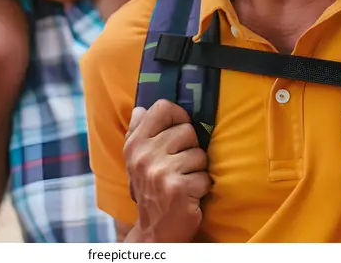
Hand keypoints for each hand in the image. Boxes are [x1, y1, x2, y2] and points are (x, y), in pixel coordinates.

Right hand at [123, 100, 210, 242]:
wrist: (153, 231)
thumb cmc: (149, 190)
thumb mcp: (135, 160)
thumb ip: (137, 132)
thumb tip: (141, 109)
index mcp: (135, 143)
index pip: (162, 108)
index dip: (178, 115)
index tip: (180, 130)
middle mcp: (144, 155)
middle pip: (187, 130)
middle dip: (191, 148)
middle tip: (180, 165)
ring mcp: (160, 172)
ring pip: (199, 154)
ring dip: (197, 169)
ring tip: (184, 180)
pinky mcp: (178, 189)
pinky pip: (205, 176)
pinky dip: (202, 187)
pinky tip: (189, 195)